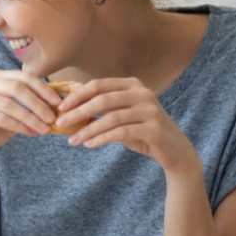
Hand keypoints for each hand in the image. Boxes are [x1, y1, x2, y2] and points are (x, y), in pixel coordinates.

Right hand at [0, 70, 60, 165]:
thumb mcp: (12, 115)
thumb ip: (28, 107)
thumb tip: (56, 105)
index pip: (22, 76)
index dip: (42, 88)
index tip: (58, 102)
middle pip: (16, 86)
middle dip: (38, 102)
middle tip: (53, 117)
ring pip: (9, 103)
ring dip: (30, 116)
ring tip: (45, 128)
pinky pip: (0, 118)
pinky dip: (19, 126)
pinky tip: (31, 133)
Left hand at [53, 78, 197, 171]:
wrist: (174, 151)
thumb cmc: (142, 132)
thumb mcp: (121, 117)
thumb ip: (101, 110)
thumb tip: (68, 109)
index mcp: (133, 85)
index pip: (99, 85)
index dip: (77, 95)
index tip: (60, 107)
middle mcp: (143, 94)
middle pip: (103, 99)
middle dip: (78, 111)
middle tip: (60, 123)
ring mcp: (150, 110)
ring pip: (111, 118)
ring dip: (87, 130)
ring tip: (72, 141)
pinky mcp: (154, 129)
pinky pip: (121, 133)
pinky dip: (102, 138)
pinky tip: (88, 144)